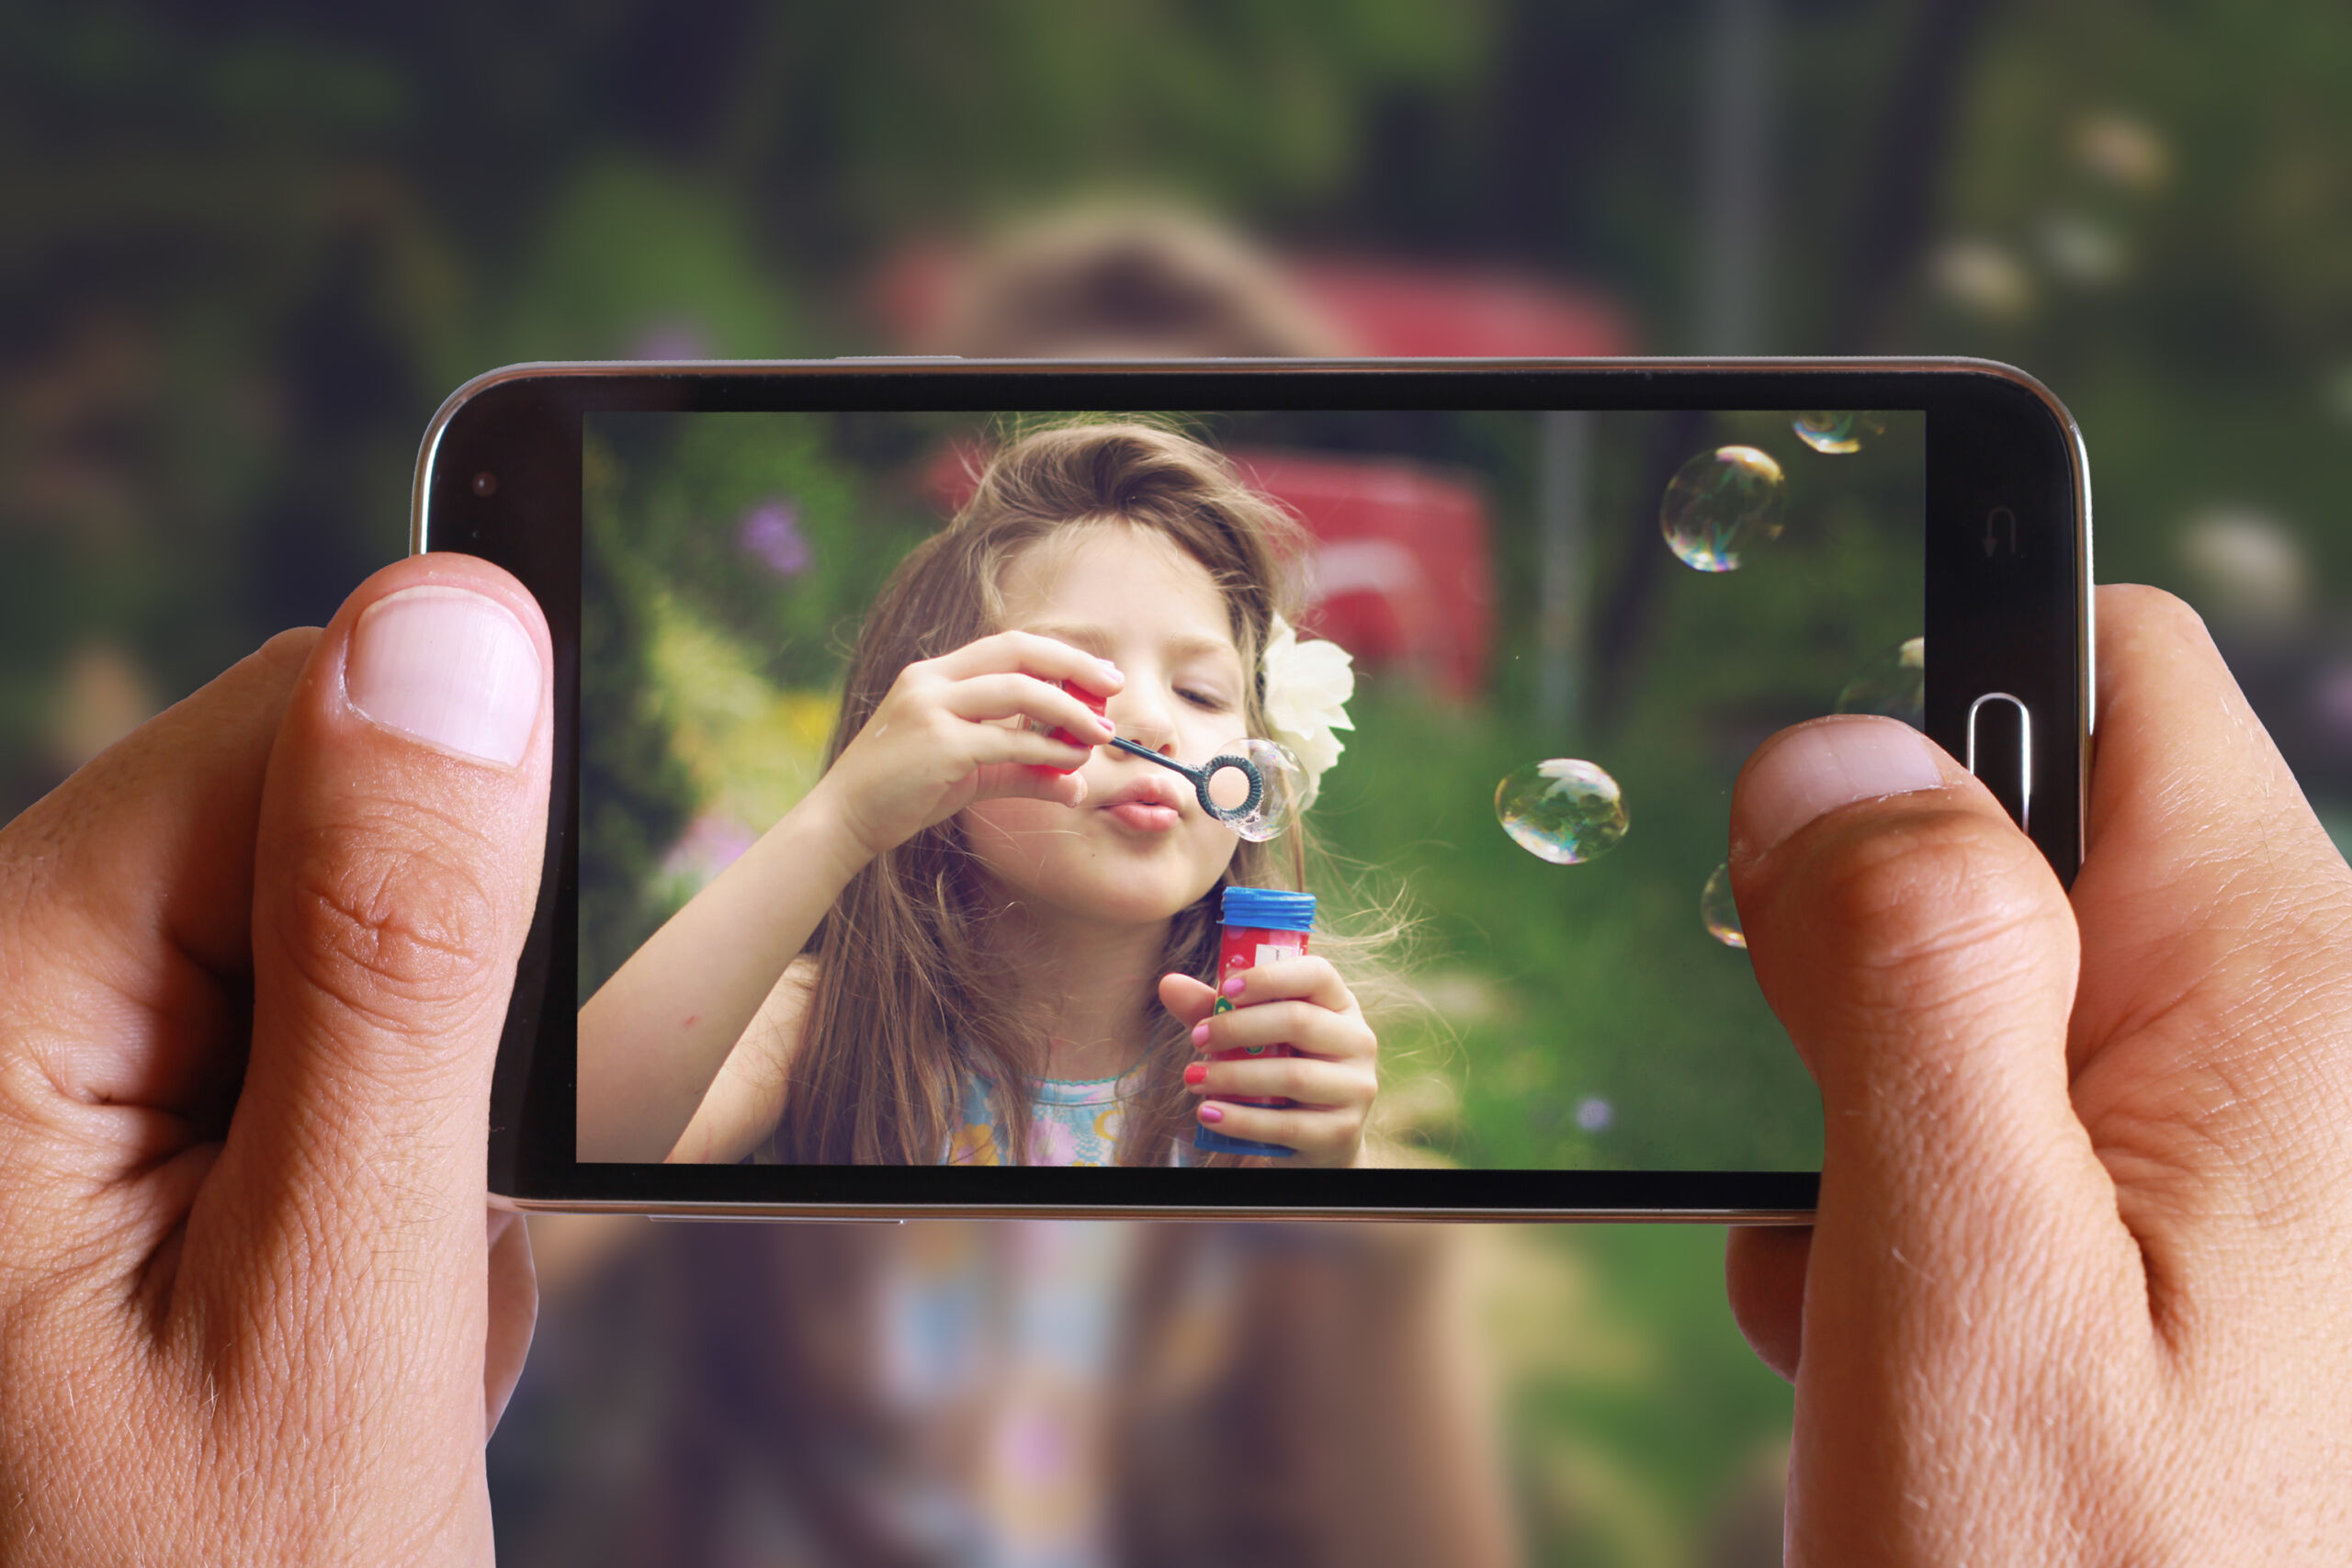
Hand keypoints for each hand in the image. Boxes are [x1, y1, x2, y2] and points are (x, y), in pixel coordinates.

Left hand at [0, 557, 553, 1562]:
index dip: (463, 848)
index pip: (292, 717)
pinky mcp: (101, 1159)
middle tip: (413, 1258)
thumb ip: (395, 951)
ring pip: (341, 977)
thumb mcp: (336, 1300)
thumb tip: (459, 625)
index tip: (495, 1062)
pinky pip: (306, 1088)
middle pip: (317, 843)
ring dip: (419, 1145)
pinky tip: (341, 1350)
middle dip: (435, 1031)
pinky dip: (375, 1207)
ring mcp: (43, 1091)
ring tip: (374, 1338)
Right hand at [814, 631, 1123, 860]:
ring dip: (1070, 713)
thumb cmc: (904, 793)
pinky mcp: (939, 744)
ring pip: (1020, 692)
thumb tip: (1076, 783)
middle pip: (1019, 654)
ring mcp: (932, 708)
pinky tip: (1070, 764)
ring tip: (1102, 735)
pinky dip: (1047, 749)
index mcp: (934, 674)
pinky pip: (1009, 740)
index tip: (1100, 676)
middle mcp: (931, 680)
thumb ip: (1021, 769)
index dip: (1059, 656)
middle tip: (1115, 689)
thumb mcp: (969, 773)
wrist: (845, 820)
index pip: (1008, 646)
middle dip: (1075, 668)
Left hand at [1159, 957, 1378, 1166]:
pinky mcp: (1342, 1131)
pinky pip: (1287, 1124)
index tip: (1225, 990)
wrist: (1318, 1139)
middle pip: (1299, 1021)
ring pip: (1293, 1076)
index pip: (1316, 973)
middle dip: (1239, 1028)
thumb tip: (1169, 983)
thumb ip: (1213, 1010)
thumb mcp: (1251, 1037)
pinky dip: (1241, 1120)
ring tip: (1192, 1079)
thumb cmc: (1281, 1070)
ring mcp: (1355, 1087)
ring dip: (1234, 1076)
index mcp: (1339, 1004)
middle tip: (1196, 1039)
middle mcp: (1358, 1040)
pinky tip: (1208, 1113)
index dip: (1270, 978)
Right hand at [1721, 585, 2351, 1563]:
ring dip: (1871, 1085)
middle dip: (1871, 926)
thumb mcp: (1964, 1280)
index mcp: (2275, 1009)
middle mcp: (2290, 1061)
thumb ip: (1912, 981)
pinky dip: (1906, 1187)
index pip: (2122, 674)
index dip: (1937, 673)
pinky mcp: (2182, 1258)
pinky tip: (1878, 1319)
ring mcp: (2240, 1169)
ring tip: (1844, 1251)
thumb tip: (1838, 750)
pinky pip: (2011, 1125)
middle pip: (2041, 832)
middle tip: (1804, 1093)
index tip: (1793, 794)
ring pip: (1997, 991)